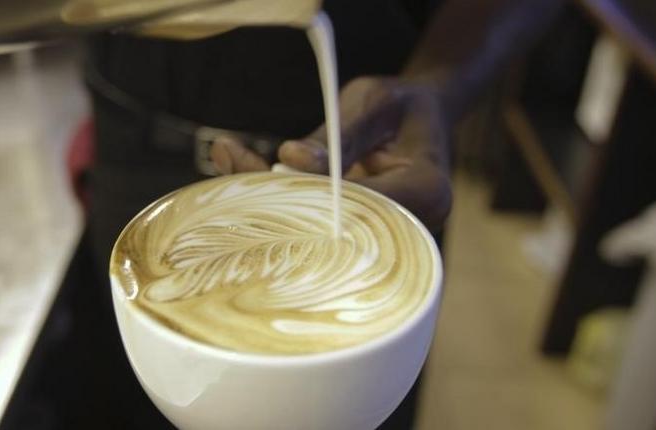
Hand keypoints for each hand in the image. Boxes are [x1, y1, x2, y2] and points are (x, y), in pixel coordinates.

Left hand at [211, 76, 452, 230]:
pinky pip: (312, 225)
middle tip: (230, 166)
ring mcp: (382, 237)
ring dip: (269, 200)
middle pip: (333, 228)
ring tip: (229, 156)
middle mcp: (409, 225)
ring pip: (316, 231)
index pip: (361, 204)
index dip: (312, 191)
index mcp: (425, 190)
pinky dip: (276, 200)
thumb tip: (290, 159)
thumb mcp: (372, 102)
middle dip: (278, 200)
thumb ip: (338, 133)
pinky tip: (238, 167)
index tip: (270, 169)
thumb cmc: (400, 106)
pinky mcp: (355, 236)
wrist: (419, 120)